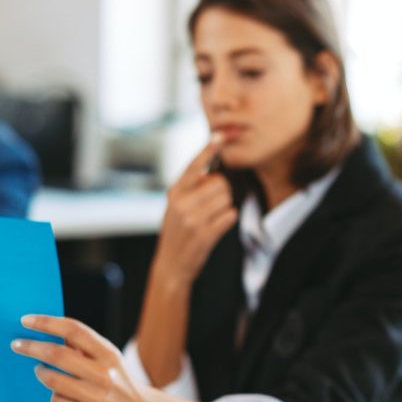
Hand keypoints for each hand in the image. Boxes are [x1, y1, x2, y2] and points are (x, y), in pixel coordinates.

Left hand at [11, 315, 155, 401]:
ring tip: (41, 370)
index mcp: (109, 354)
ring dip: (41, 372)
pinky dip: (54, 395)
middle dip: (31, 347)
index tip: (27, 320)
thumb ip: (85, 346)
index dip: (47, 323)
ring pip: (52, 380)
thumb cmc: (118, 380)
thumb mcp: (109, 358)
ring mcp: (97, 397)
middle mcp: (105, 374)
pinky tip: (61, 393)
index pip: (74, 331)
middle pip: (57, 355)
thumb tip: (53, 330)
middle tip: (18, 345)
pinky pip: (57, 401)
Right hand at [154, 135, 237, 286]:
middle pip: (219, 182)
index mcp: (174, 193)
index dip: (208, 150)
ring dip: (226, 207)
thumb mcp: (176, 207)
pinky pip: (230, 216)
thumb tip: (214, 171)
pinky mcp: (205, 234)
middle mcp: (181, 203)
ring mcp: (193, 219)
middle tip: (214, 205)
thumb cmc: (178, 233)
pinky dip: (228, 219)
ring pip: (227, 198)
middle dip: (224, 191)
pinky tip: (217, 227)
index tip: (220, 136)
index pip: (194, 166)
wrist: (172, 265)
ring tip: (213, 218)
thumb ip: (191, 190)